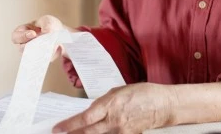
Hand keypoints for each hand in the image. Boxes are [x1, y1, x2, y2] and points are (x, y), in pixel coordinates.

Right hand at [11, 15, 64, 59]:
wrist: (59, 33)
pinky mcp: (41, 58)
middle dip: (32, 46)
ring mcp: (32, 52)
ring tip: (51, 45)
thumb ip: (47, 25)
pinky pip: (42, 60)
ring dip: (41, 51)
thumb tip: (47, 33)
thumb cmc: (48, 25)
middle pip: (22, 49)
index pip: (16, 36)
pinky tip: (56, 49)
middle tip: (42, 42)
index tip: (33, 34)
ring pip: (32, 56)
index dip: (22, 36)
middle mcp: (24, 44)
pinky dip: (48, 55)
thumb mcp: (48, 21)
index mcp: (22, 32)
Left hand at [53, 83, 175, 133]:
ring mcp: (121, 131)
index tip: (58, 128)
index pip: (85, 119)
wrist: (163, 105)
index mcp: (111, 105)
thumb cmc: (142, 93)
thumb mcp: (118, 91)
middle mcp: (114, 120)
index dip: (70, 125)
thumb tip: (90, 112)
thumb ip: (103, 103)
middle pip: (88, 132)